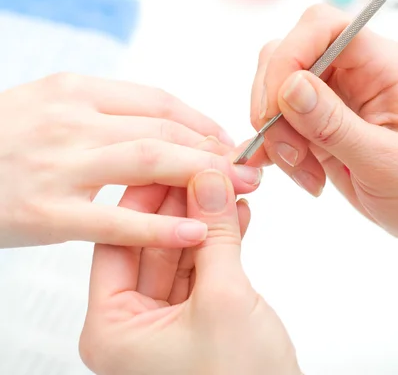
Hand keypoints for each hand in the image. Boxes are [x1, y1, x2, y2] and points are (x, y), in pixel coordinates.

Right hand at [0, 73, 260, 247]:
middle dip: (214, 149)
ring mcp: (59, 164)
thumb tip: (156, 125)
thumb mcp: (48, 105)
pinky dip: (159, 227)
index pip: (157, 100)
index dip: (200, 121)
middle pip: (162, 129)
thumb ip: (100, 112)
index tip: (226, 141)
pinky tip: (196, 232)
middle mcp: (71, 119)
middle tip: (250, 168)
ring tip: (238, 192)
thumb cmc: (2, 138)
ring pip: (148, 162)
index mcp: (75, 90)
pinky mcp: (45, 212)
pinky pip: (114, 221)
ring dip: (201, 176)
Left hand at [80, 168, 300, 374]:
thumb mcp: (224, 301)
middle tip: (208, 166)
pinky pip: (203, 265)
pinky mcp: (198, 316)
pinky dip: (222, 239)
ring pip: (181, 249)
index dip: (148, 196)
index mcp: (112, 328)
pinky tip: (238, 213)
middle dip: (185, 202)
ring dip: (207, 217)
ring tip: (229, 183)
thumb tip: (208, 176)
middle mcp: (133, 323)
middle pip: (152, 241)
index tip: (174, 160)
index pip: (120, 240)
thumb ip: (214, 234)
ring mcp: (167, 319)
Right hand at [251, 4, 397, 235]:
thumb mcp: (384, 162)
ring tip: (302, 172)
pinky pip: (274, 121)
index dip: (290, 55)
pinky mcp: (314, 126)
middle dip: (274, 104)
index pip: (323, 27)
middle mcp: (351, 75)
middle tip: (289, 151)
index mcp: (379, 66)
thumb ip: (335, 125)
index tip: (276, 105)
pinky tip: (280, 169)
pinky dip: (267, 145)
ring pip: (274, 90)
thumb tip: (290, 87)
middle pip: (288, 56)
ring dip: (273, 133)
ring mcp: (330, 100)